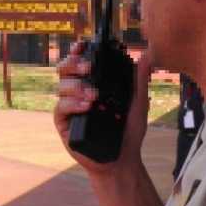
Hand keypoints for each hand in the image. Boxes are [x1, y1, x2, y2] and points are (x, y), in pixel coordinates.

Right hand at [53, 41, 155, 176]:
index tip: (83, 45)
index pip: (80, 61)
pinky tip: (86, 106)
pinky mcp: (64, 123)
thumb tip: (144, 56)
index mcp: (92, 83)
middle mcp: (77, 92)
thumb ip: (139, 80)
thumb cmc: (129, 131)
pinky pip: (61, 108)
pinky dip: (72, 104)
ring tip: (93, 95)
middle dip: (74, 63)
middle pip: (65, 69)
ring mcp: (69, 107)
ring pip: (62, 86)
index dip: (78, 51)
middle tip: (89, 66)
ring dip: (76, 86)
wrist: (122, 159)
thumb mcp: (138, 103)